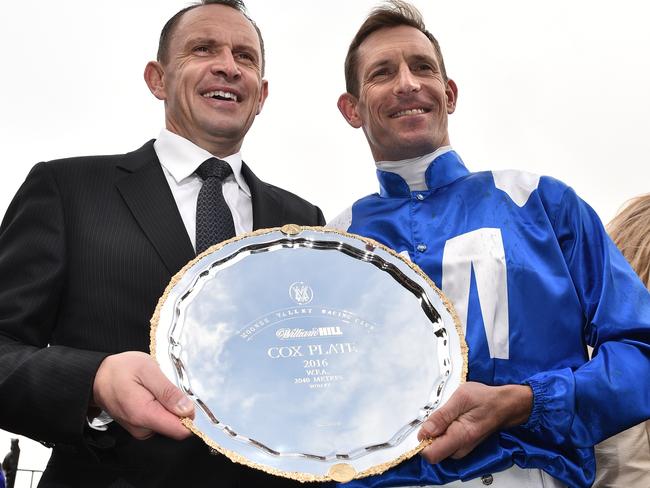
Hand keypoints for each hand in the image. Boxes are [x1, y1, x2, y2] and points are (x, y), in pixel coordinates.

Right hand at [92, 351, 194, 439]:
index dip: (191, 416)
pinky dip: (162, 407)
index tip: (190, 398)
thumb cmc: (120, 370)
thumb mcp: (147, 370)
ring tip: (157, 387)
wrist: (96, 376)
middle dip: (179, 407)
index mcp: (145, 415)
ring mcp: (140, 429)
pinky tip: (153, 393)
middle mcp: (142, 428)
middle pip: (176, 426)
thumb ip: (168, 392)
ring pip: (169, 423)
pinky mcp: (140, 426)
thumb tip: (188, 410)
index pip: (180, 430)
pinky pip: (160, 420)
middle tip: (167, 385)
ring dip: (170, 406)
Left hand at [417, 381, 531, 462]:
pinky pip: (445, 444)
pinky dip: (443, 433)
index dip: (422, 441)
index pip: (431, 455)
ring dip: (437, 433)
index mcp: (460, 437)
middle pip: (433, 452)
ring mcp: (463, 448)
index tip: (423, 426)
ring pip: (438, 448)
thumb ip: (442, 416)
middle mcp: (461, 448)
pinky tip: (451, 419)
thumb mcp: (461, 398)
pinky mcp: (463, 446)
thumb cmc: (486, 399)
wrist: (505, 404)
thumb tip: (425, 431)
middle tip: (439, 416)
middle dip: (429, 435)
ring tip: (448, 415)